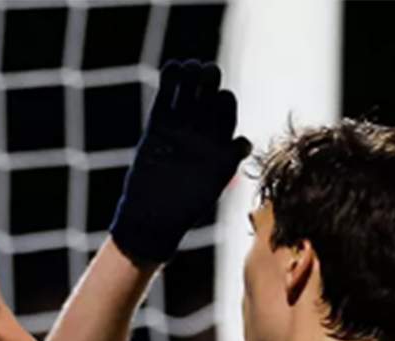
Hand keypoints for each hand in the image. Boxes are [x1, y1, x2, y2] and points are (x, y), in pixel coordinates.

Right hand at [109, 59, 251, 265]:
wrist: (151, 219)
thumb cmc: (184, 209)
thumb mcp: (213, 183)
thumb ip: (227, 159)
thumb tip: (243, 143)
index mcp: (219, 145)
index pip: (226, 113)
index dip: (225, 100)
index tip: (221, 96)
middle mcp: (201, 134)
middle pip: (209, 97)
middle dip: (210, 82)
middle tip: (208, 72)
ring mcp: (180, 129)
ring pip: (188, 93)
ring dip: (191, 76)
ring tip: (189, 66)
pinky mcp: (158, 127)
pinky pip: (165, 98)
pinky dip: (169, 81)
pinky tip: (173, 67)